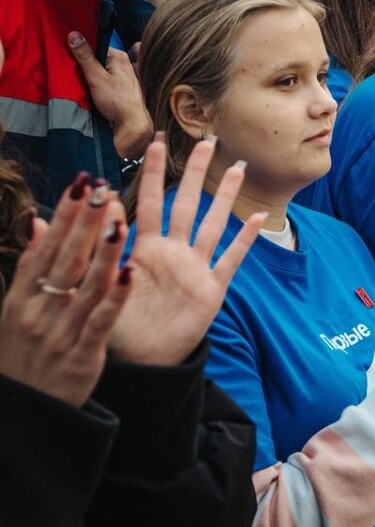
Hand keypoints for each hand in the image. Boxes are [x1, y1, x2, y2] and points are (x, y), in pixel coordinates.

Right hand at [0, 177, 132, 407]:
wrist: (26, 415)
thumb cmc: (24, 355)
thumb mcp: (15, 311)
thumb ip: (31, 267)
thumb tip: (38, 221)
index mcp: (21, 298)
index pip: (45, 248)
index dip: (65, 215)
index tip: (82, 184)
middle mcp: (38, 311)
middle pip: (64, 259)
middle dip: (85, 222)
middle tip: (102, 189)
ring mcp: (60, 333)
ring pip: (85, 286)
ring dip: (104, 252)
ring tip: (120, 220)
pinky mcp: (82, 355)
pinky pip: (102, 321)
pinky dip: (116, 297)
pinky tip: (132, 273)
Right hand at [68, 32, 152, 157]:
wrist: (131, 123)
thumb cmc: (117, 101)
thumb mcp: (96, 77)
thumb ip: (85, 57)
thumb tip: (74, 35)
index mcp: (119, 56)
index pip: (94, 47)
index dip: (81, 53)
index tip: (70, 60)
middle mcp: (123, 63)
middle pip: (97, 59)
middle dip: (85, 66)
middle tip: (76, 74)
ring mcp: (123, 75)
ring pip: (100, 71)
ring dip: (90, 77)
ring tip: (84, 84)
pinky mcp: (120, 87)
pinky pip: (104, 81)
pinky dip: (96, 84)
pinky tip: (91, 90)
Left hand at [108, 135, 263, 365]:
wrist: (139, 362)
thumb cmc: (115, 324)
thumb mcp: (100, 281)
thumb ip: (102, 245)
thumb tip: (99, 204)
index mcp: (144, 248)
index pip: (148, 200)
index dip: (152, 172)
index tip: (156, 141)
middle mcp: (173, 251)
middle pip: (188, 203)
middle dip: (198, 172)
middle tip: (209, 141)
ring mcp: (195, 268)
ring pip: (214, 223)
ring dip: (226, 196)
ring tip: (239, 168)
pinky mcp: (212, 288)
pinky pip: (232, 259)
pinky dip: (246, 239)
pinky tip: (259, 218)